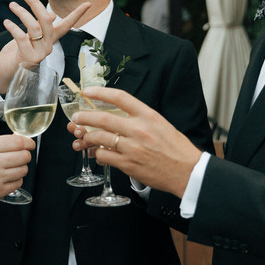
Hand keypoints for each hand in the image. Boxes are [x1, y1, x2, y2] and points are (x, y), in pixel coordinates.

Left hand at [0, 0, 89, 93]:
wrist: (8, 73)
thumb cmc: (20, 52)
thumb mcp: (31, 37)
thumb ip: (42, 26)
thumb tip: (52, 15)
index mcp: (51, 40)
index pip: (67, 26)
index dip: (77, 15)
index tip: (89, 3)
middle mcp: (48, 47)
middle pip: (46, 21)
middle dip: (35, 4)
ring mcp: (40, 53)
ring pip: (33, 27)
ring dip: (21, 13)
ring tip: (12, 5)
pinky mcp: (28, 58)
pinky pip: (21, 38)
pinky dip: (13, 27)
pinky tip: (6, 22)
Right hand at [0, 134, 32, 208]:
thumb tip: (18, 141)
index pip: (18, 142)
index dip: (28, 143)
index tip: (30, 144)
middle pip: (24, 156)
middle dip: (25, 156)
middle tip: (19, 157)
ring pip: (23, 170)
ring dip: (20, 169)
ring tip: (10, 169)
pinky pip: (18, 184)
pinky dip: (15, 181)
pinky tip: (6, 179)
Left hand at [70, 86, 200, 196]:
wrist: (187, 172)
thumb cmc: (176, 149)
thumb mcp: (161, 124)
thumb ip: (141, 119)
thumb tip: (120, 115)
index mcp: (148, 116)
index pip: (119, 97)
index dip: (100, 92)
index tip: (88, 92)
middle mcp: (139, 129)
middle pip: (103, 118)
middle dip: (84, 117)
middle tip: (76, 117)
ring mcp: (132, 147)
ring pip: (100, 138)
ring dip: (87, 136)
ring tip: (82, 136)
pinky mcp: (128, 164)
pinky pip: (104, 156)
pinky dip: (97, 154)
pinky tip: (96, 153)